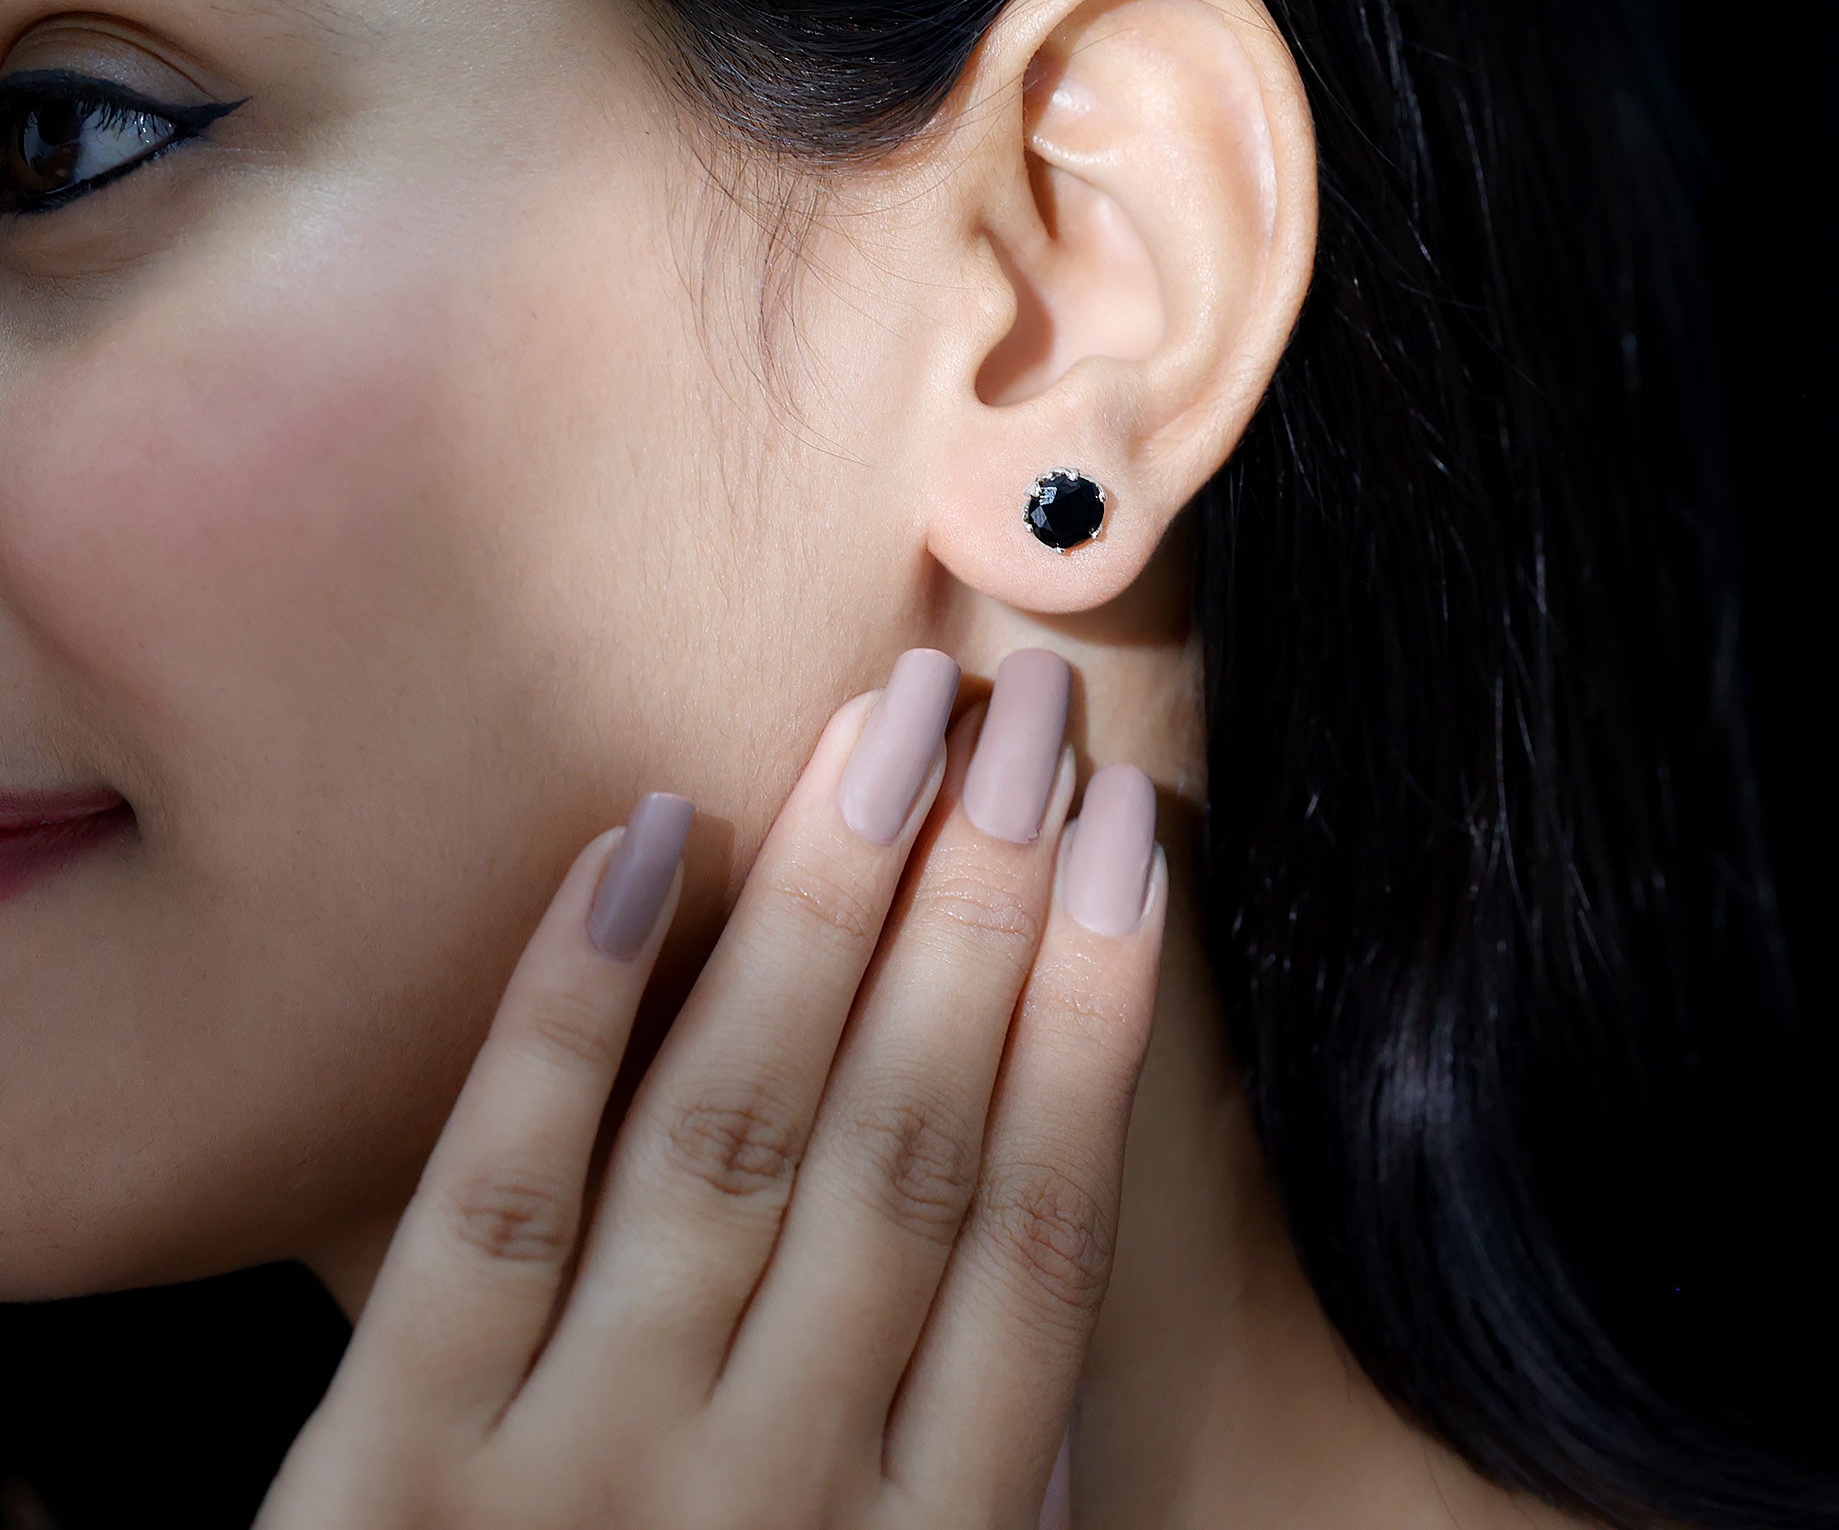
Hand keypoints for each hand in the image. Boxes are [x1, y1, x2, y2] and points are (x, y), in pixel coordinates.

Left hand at [257, 646, 1165, 1528]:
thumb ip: (977, 1478)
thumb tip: (1051, 1220)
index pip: (1036, 1230)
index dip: (1092, 1015)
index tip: (1127, 837)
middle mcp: (772, 1496)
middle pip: (908, 1139)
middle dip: (984, 902)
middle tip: (1031, 712)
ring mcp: (578, 1468)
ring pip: (733, 1129)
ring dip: (826, 905)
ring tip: (892, 724)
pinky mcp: (387, 1467)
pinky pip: (494, 1197)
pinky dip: (571, 1011)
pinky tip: (650, 842)